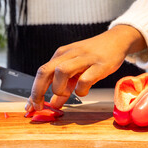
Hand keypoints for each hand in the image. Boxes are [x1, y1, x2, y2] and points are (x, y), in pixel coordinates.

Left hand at [25, 25, 146, 111]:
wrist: (117, 40)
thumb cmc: (94, 56)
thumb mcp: (76, 70)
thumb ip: (65, 87)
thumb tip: (54, 104)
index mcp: (61, 55)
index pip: (41, 73)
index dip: (33, 92)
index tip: (30, 107)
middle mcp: (69, 55)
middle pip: (45, 71)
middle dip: (38, 91)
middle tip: (39, 105)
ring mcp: (84, 59)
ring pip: (62, 71)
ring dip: (59, 88)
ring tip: (64, 94)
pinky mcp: (100, 65)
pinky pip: (86, 79)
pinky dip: (81, 89)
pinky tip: (83, 91)